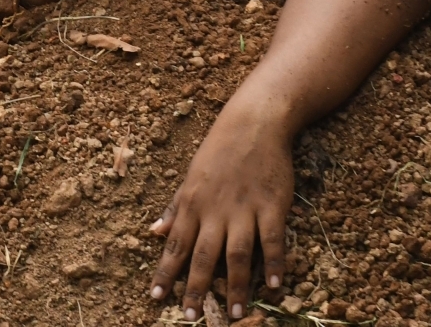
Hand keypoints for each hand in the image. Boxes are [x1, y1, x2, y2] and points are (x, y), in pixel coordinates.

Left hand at [149, 94, 293, 320]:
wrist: (254, 123)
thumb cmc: (219, 150)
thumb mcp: (190, 176)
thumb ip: (175, 207)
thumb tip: (155, 231)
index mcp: (192, 203)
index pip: (175, 245)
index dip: (166, 273)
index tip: (156, 298)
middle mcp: (215, 210)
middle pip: (204, 256)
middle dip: (196, 289)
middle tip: (191, 318)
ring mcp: (245, 209)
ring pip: (238, 255)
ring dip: (237, 286)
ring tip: (236, 314)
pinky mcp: (272, 205)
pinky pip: (273, 240)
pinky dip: (274, 264)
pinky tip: (275, 286)